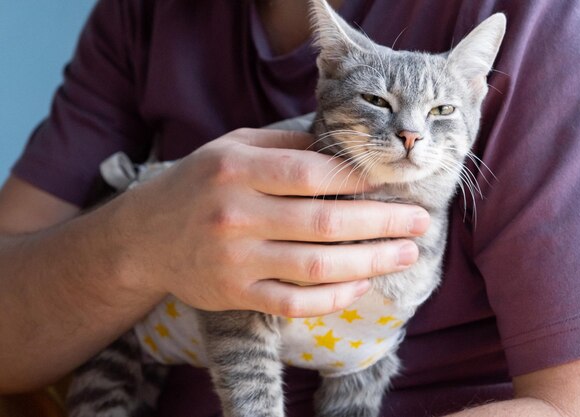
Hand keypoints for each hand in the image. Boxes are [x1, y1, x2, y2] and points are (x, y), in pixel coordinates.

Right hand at [116, 128, 429, 316]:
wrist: (144, 236)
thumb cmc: (197, 183)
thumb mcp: (231, 147)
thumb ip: (284, 144)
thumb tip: (343, 150)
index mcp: (236, 169)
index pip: (311, 172)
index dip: (359, 178)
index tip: (393, 180)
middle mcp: (235, 214)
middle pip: (325, 222)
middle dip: (383, 222)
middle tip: (420, 222)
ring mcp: (235, 259)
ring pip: (317, 266)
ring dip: (371, 261)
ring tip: (406, 253)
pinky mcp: (235, 293)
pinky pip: (295, 302)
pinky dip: (334, 297)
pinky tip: (362, 284)